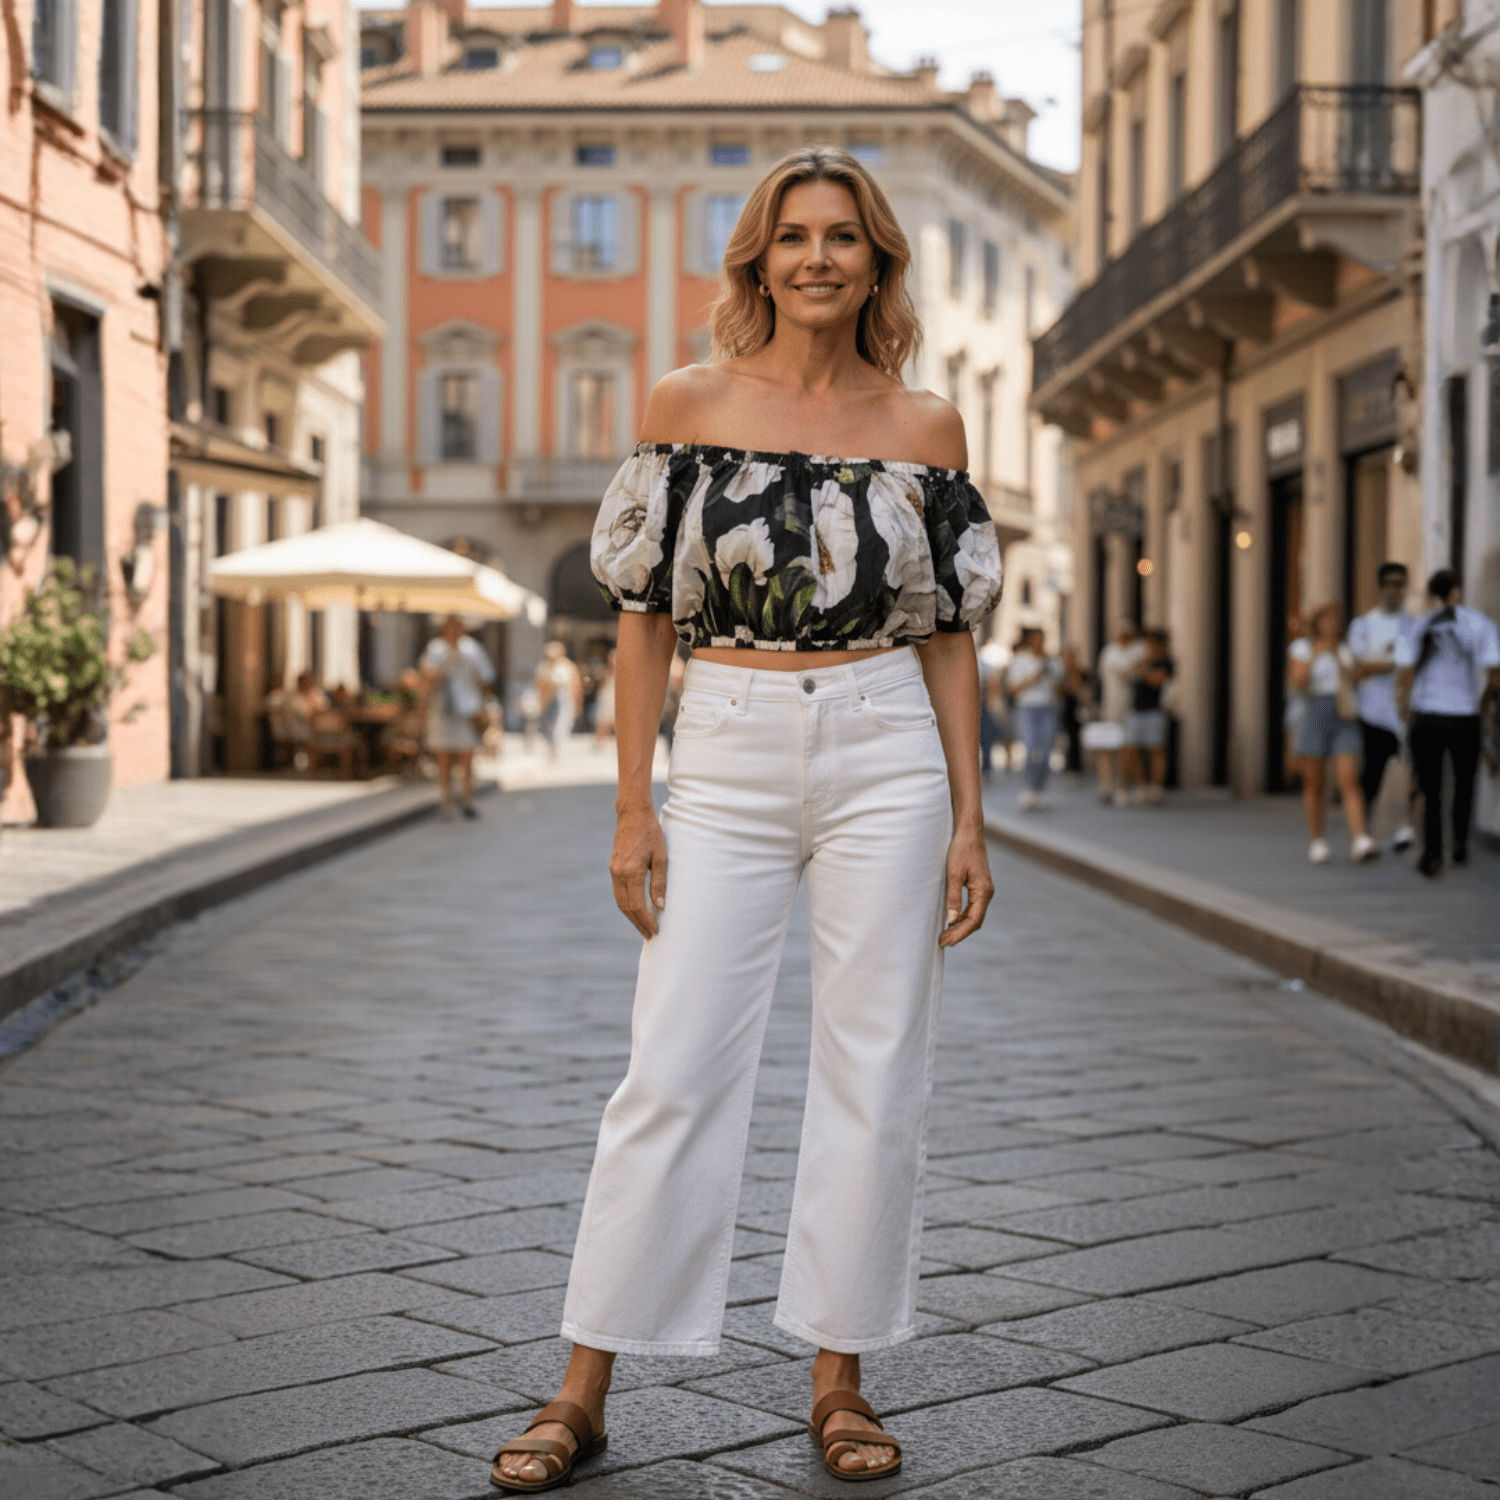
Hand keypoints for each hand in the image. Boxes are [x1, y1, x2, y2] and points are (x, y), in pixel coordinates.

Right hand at [610, 804, 667, 938]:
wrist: (632, 815)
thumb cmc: (651, 833)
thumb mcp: (661, 857)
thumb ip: (660, 883)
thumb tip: (660, 906)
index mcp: (631, 872)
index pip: (637, 905)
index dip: (645, 920)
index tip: (655, 930)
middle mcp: (618, 874)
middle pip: (626, 907)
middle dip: (637, 923)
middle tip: (649, 935)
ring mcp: (613, 871)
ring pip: (620, 901)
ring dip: (631, 916)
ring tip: (643, 926)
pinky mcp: (613, 868)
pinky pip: (618, 892)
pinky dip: (626, 904)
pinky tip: (635, 908)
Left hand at [940, 827, 992, 947]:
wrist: (969, 833)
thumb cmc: (961, 850)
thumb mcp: (953, 874)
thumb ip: (953, 897)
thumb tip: (951, 919)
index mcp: (983, 892)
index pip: (973, 920)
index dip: (959, 933)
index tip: (946, 941)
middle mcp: (986, 893)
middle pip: (975, 921)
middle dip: (959, 933)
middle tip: (942, 942)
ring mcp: (983, 890)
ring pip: (974, 915)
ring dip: (960, 926)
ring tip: (945, 935)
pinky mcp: (978, 886)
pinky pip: (972, 907)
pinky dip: (962, 917)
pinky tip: (951, 921)